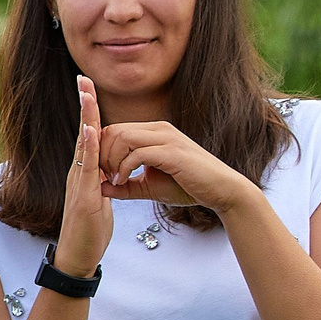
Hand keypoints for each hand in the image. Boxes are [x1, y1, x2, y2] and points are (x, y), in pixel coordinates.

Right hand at [54, 76, 115, 276]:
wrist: (78, 258)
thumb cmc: (89, 232)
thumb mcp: (100, 202)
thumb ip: (103, 184)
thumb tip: (110, 172)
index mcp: (86, 174)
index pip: (90, 137)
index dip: (91, 112)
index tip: (90, 89)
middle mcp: (78, 174)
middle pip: (83, 132)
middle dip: (84, 104)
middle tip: (83, 78)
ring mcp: (79, 184)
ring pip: (84, 144)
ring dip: (86, 117)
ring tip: (87, 93)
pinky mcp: (83, 196)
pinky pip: (86, 167)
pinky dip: (88, 146)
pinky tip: (90, 129)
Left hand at [97, 117, 254, 216]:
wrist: (220, 190)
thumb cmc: (186, 187)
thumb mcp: (148, 186)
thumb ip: (124, 186)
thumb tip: (100, 187)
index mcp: (153, 133)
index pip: (114, 130)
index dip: (101, 150)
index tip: (102, 173)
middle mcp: (159, 129)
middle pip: (113, 130)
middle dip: (102, 154)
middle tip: (106, 176)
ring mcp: (166, 138)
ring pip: (122, 137)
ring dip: (111, 160)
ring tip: (115, 180)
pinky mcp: (173, 151)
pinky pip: (137, 153)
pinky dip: (124, 168)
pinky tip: (123, 182)